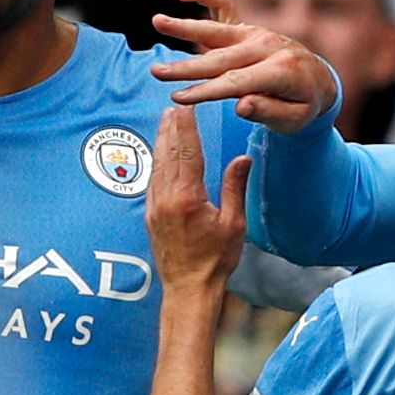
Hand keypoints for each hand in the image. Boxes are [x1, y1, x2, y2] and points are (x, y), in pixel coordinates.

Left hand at [146, 102, 251, 295]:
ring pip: (157, 165)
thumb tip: (243, 158)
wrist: (188, 289)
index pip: (187, 153)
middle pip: (168, 154)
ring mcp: (155, 206)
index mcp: (188, 198)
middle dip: (171, 128)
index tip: (186, 108)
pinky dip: (157, 161)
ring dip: (161, 141)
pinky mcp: (151, 214)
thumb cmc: (215, 261)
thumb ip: (234, 187)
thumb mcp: (234, 224)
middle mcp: (166, 198)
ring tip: (164, 121)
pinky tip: (160, 153)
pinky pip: (152, 180)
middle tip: (173, 106)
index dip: (186, 128)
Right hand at [149, 0, 342, 128]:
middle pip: (221, 58)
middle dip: (187, 66)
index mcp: (280, 71)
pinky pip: (223, 6)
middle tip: (156, 72)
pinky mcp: (247, 28)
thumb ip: (269, 112)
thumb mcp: (295, 118)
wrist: (319, 80)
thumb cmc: (303, 105)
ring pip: (216, 31)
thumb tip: (241, 105)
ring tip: (157, 21)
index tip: (179, 97)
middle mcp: (267, 47)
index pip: (236, 82)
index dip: (205, 91)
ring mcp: (256, 34)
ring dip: (185, 27)